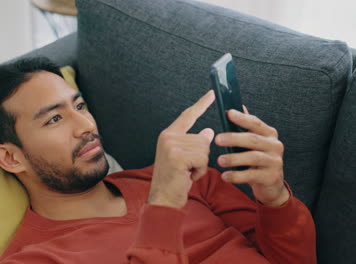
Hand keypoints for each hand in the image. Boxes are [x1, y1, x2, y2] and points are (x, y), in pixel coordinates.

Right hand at [148, 90, 215, 208]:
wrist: (163, 199)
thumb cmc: (175, 180)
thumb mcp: (185, 158)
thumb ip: (194, 143)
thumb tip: (208, 132)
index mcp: (168, 135)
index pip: (188, 115)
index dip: (201, 104)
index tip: (212, 93)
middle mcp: (167, 136)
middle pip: (203, 138)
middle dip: (201, 157)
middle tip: (187, 168)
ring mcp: (170, 145)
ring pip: (205, 149)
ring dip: (201, 165)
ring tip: (187, 172)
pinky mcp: (177, 156)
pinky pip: (203, 159)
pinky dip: (200, 171)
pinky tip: (188, 176)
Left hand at [215, 107, 289, 206]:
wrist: (271, 184)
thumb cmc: (258, 159)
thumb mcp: (254, 142)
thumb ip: (246, 126)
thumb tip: (237, 107)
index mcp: (269, 134)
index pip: (255, 123)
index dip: (242, 118)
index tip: (229, 113)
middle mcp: (275, 145)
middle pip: (253, 139)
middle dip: (234, 138)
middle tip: (217, 139)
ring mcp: (275, 161)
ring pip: (253, 157)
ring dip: (234, 158)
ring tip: (220, 160)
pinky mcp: (271, 177)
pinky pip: (251, 175)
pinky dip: (237, 176)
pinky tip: (225, 176)